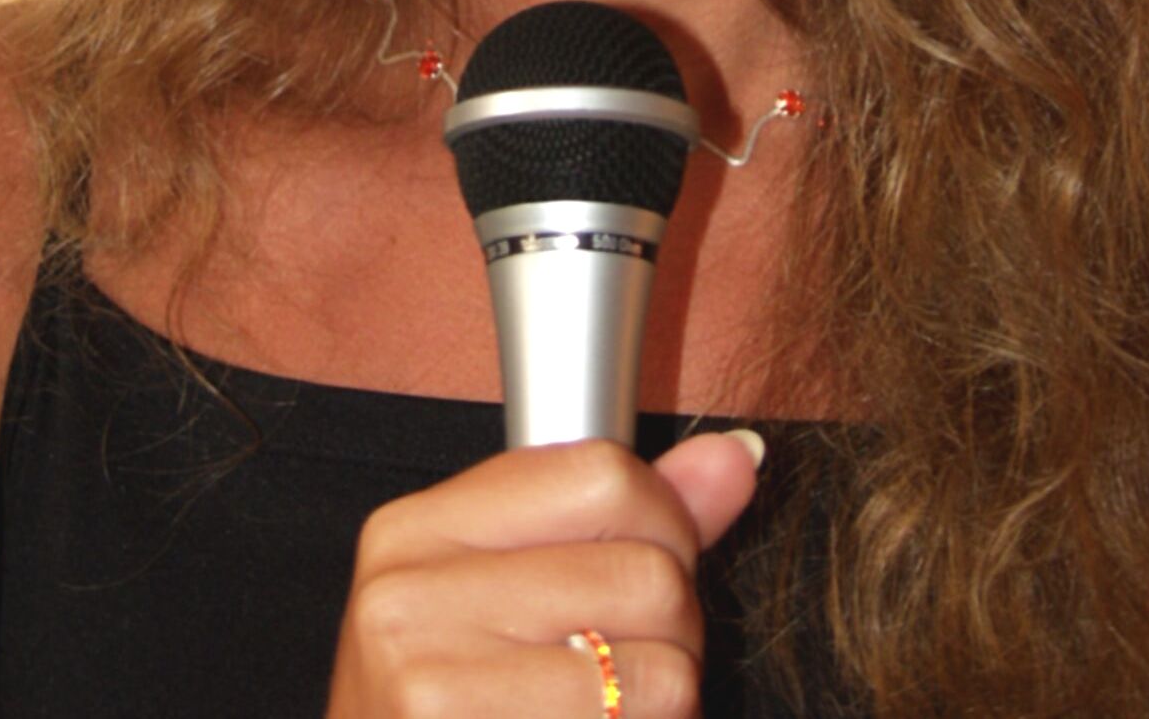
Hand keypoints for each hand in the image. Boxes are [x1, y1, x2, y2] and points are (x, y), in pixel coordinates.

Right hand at [324, 429, 762, 716]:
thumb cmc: (456, 707)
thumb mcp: (511, 595)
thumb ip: (628, 518)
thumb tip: (739, 456)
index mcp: (415, 530)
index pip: (604, 475)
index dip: (664, 524)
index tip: (649, 565)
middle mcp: (409, 598)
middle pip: (648, 575)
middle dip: (674, 631)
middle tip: (626, 670)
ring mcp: (431, 685)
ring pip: (665, 672)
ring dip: (666, 704)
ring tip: (609, 714)